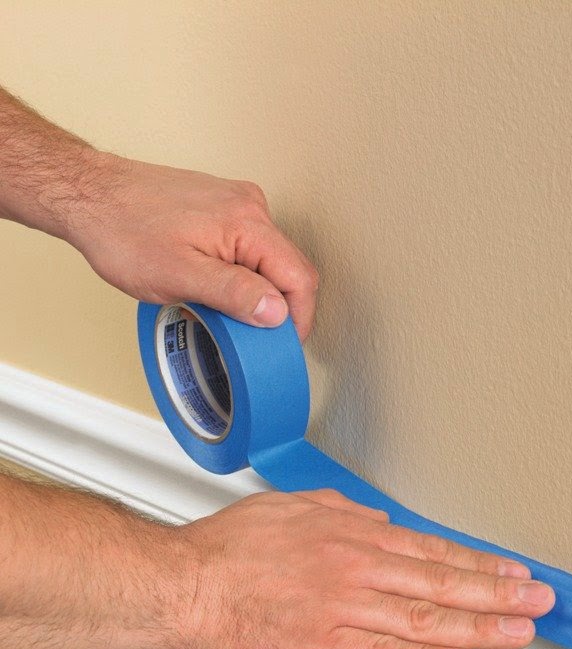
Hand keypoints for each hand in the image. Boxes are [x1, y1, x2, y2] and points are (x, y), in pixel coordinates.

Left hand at [68, 152, 318, 337]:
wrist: (88, 194)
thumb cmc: (123, 231)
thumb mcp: (180, 276)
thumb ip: (234, 293)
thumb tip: (277, 312)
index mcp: (247, 221)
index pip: (300, 278)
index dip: (298, 319)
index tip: (283, 346)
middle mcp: (250, 205)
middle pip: (288, 268)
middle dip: (277, 307)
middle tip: (253, 339)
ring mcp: (236, 202)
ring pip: (269, 259)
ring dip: (257, 291)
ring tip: (226, 312)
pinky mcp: (221, 205)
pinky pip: (249, 246)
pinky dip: (242, 273)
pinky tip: (214, 286)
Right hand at [175, 489, 555, 648]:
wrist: (183, 585)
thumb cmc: (228, 549)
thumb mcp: (290, 508)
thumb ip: (342, 514)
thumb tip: (381, 522)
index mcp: (351, 536)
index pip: (433, 551)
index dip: (480, 564)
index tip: (514, 573)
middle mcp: (357, 570)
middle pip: (443, 583)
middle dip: (500, 594)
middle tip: (541, 601)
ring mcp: (343, 611)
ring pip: (426, 620)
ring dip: (481, 628)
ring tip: (521, 634)